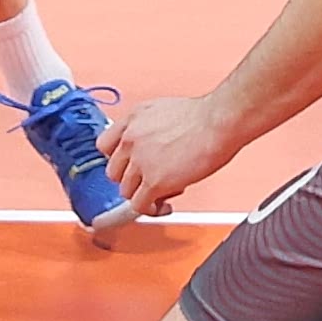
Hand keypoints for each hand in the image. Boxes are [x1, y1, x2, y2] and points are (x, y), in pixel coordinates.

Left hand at [99, 88, 240, 219]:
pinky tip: (165, 206)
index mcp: (131, 120)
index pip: (104, 146)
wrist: (217, 122)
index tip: (128, 166)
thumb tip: (152, 144)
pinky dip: (151, 209)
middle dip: (131, 178)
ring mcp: (140, 162)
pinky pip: (140, 205)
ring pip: (125, 191)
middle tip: (149, 180)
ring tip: (163, 192)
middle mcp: (130, 140)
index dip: (118, 159)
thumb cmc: (202, 116)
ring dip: (142, 195)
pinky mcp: (154, 182)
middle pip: (113, 171)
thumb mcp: (162, 110)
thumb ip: (148, 127)